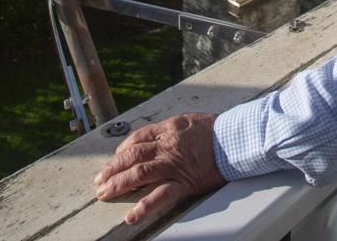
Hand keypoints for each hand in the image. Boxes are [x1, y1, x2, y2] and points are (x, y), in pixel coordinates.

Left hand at [94, 113, 225, 225]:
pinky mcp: (185, 182)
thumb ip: (170, 129)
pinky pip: (162, 195)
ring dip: (118, 184)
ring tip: (104, 194)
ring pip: (139, 173)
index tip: (114, 160)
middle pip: (132, 157)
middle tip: (99, 180)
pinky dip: (145, 207)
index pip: (136, 139)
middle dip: (112, 169)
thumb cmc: (216, 130)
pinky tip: (132, 215)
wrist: (236, 139)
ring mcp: (174, 165)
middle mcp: (167, 146)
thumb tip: (153, 137)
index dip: (121, 151)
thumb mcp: (188, 120)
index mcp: (167, 129)